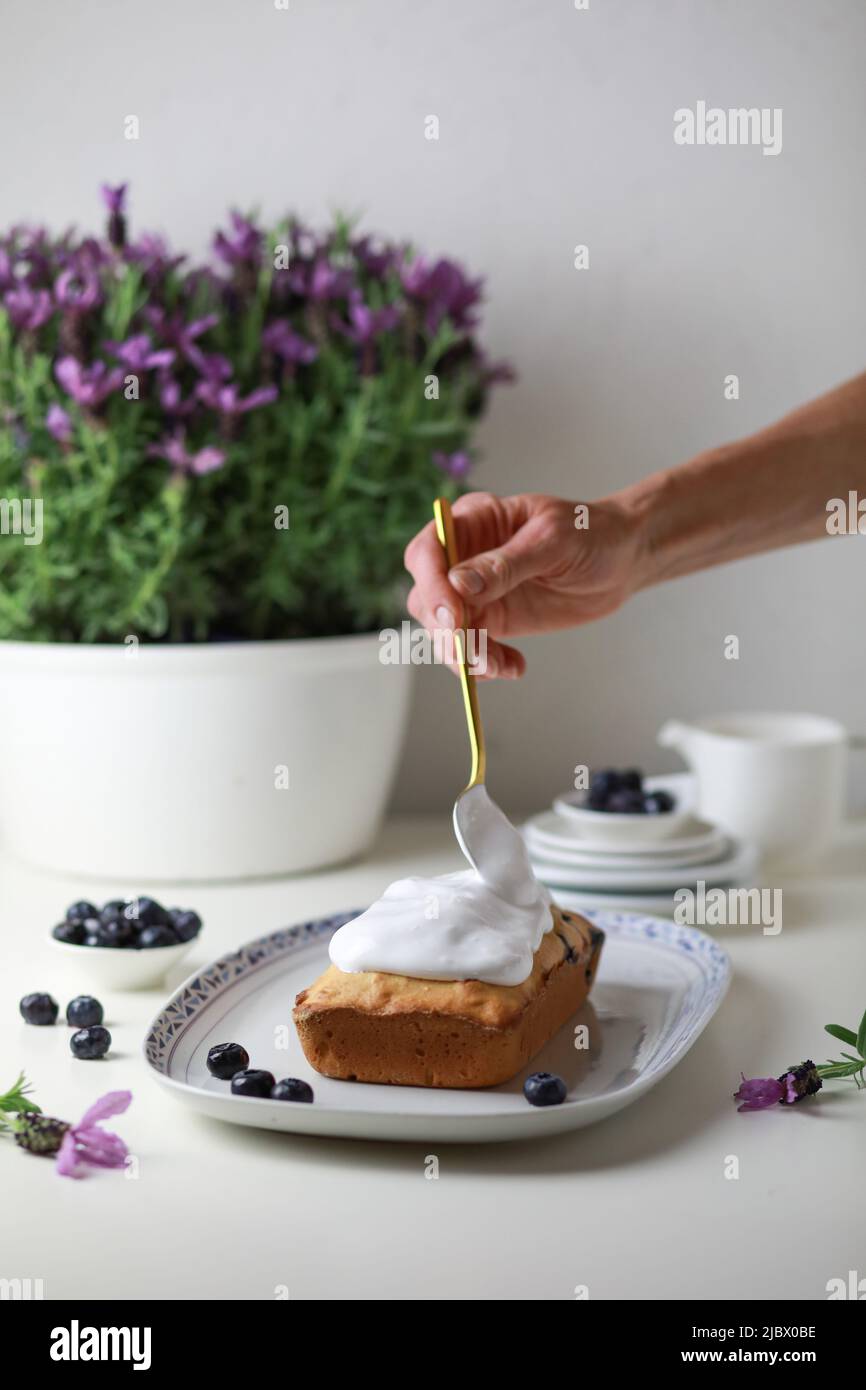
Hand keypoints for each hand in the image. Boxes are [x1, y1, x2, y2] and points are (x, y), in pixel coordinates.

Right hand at [404, 491, 642, 677]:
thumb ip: (506, 564)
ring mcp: (475, 592)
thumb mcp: (554, 541)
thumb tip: (458, 585)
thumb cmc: (590, 534)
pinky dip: (484, 665)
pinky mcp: (493, 620)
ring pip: (443, 631)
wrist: (621, 560)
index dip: (433, 586)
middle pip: (427, 597)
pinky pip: (471, 649)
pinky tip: (513, 667)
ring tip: (501, 666)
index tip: (452, 617)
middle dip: (444, 630)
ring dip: (465, 655)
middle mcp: (464, 556)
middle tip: (472, 653)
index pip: (429, 552)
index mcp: (474, 520)